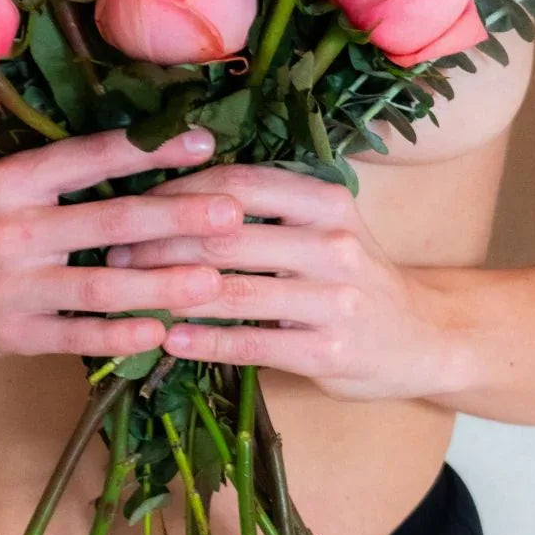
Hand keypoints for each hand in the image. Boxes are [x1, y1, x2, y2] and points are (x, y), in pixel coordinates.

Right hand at [0, 128, 237, 359]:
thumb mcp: (0, 188)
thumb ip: (56, 173)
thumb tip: (141, 143)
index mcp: (10, 181)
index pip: (89, 158)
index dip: (149, 150)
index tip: (204, 143)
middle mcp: (12, 230)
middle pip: (111, 221)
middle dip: (177, 217)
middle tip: (232, 213)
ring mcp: (13, 286)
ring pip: (102, 285)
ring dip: (162, 284)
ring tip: (214, 280)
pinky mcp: (14, 334)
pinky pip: (76, 336)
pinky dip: (119, 335)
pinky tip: (160, 332)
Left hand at [106, 165, 469, 400]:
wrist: (422, 337)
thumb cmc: (357, 278)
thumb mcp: (328, 226)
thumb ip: (270, 207)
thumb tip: (175, 192)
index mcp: (328, 202)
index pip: (238, 183)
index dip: (177, 191)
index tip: (132, 202)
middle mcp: (334, 245)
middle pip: (225, 238)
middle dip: (157, 244)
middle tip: (113, 251)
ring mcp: (333, 300)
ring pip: (231, 292)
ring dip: (168, 294)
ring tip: (125, 294)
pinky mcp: (328, 351)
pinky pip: (251, 343)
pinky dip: (204, 341)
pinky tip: (168, 340)